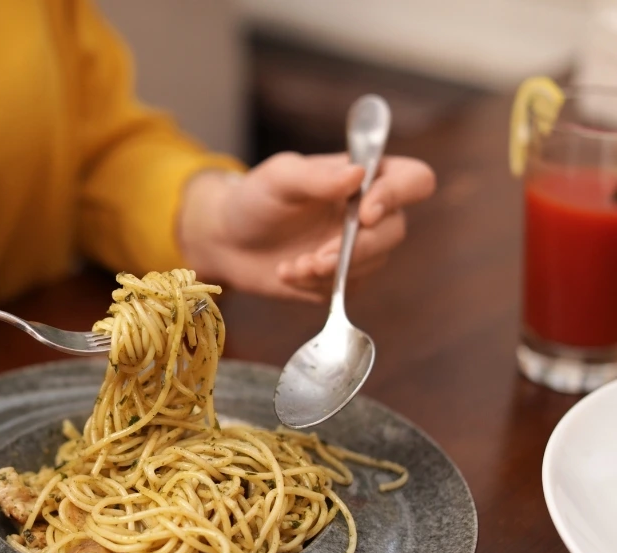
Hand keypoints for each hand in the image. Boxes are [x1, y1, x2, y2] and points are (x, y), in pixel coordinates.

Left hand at [179, 152, 435, 302]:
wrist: (228, 241)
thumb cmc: (255, 199)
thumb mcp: (279, 178)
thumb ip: (316, 176)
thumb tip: (359, 174)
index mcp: (364, 177)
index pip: (413, 180)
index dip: (397, 196)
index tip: (362, 214)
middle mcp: (369, 211)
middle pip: (395, 231)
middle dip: (355, 248)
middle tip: (315, 257)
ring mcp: (359, 248)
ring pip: (372, 264)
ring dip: (329, 270)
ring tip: (291, 266)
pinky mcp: (342, 279)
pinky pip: (346, 289)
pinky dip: (315, 286)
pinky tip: (287, 273)